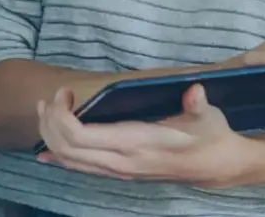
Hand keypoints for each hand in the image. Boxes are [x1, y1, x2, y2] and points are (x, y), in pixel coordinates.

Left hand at [36, 83, 264, 187]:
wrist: (218, 166)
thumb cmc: (209, 136)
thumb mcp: (208, 116)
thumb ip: (197, 105)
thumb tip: (196, 91)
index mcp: (134, 144)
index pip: (79, 136)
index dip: (62, 114)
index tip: (65, 92)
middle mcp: (121, 162)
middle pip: (66, 149)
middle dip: (49, 123)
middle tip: (49, 99)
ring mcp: (119, 171)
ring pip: (70, 162)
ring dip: (51, 137)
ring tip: (46, 111)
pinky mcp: (120, 173)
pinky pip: (81, 169)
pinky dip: (60, 158)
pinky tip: (46, 152)